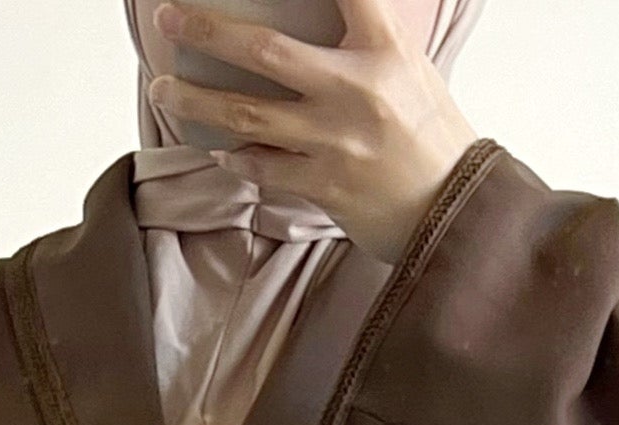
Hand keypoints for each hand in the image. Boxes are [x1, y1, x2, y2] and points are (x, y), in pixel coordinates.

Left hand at [151, 1, 479, 265]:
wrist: (456, 210)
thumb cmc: (430, 133)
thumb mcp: (408, 66)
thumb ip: (364, 36)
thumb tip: (325, 12)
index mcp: (384, 48)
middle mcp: (355, 89)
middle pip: (263, 51)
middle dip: (206, 32)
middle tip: (167, 20)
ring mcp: (335, 141)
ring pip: (246, 115)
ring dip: (196, 102)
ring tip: (162, 91)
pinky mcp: (325, 186)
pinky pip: (262, 168)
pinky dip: (234, 157)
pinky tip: (215, 147)